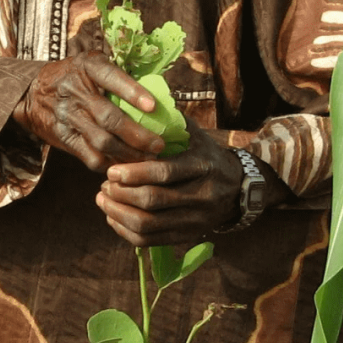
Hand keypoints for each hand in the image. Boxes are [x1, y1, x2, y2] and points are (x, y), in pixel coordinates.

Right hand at [11, 53, 164, 171]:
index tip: (153, 107)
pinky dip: (110, 164)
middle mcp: (76, 90)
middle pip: (109, 118)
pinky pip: (89, 156)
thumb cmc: (74, 76)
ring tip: (148, 159)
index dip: (133, 92)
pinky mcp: (63, 137)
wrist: (31, 92)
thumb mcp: (91, 64)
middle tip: (159, 145)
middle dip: (137, 135)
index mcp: (88, 66)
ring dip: (128, 154)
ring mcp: (68, 116)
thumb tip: (160, 95)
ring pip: (102, 141)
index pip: (111, 78)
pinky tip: (125, 165)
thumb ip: (118, 76)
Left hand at [97, 130, 253, 246]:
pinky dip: (125, 231)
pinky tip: (113, 217)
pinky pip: (150, 240)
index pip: (164, 173)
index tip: (111, 171)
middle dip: (122, 194)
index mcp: (202, 167)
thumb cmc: (208, 156)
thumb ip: (170, 122)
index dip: (134, 173)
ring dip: (119, 213)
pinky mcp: (187, 236)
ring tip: (103, 200)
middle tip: (104, 185)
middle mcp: (201, 196)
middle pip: (153, 201)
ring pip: (148, 225)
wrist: (239, 189)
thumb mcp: (196, 136)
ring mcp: (195, 220)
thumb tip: (139, 101)